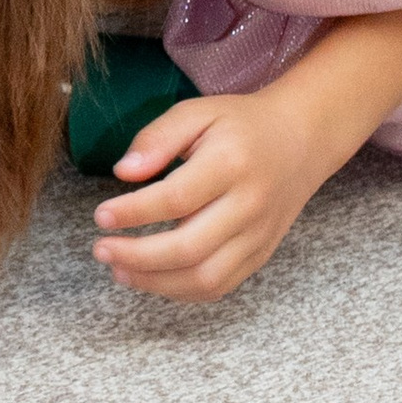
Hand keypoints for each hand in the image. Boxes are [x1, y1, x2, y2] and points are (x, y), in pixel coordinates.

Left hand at [90, 82, 333, 300]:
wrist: (300, 141)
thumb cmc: (241, 125)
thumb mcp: (198, 112)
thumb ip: (158, 137)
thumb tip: (123, 172)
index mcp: (231, 163)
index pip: (176, 198)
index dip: (134, 212)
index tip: (101, 216)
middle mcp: (249, 205)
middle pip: (189, 248)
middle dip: (138, 256)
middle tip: (102, 249)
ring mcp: (258, 236)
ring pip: (205, 278)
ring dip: (155, 282)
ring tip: (120, 269)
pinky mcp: (260, 255)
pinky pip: (220, 286)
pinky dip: (181, 290)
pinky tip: (152, 278)